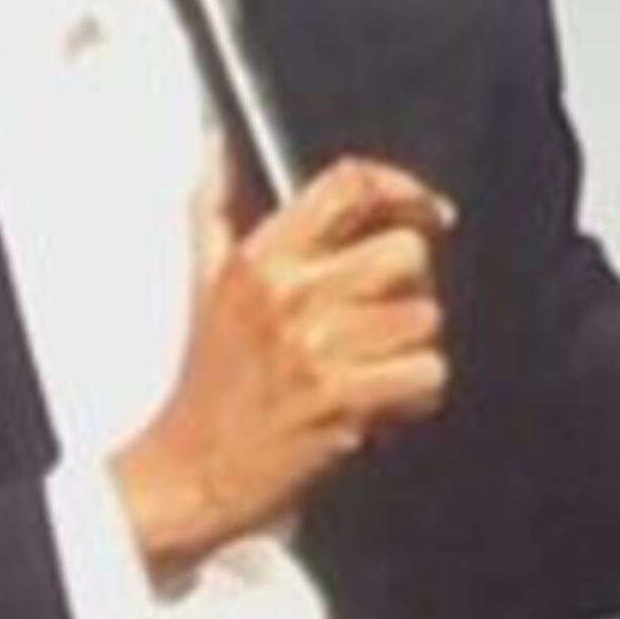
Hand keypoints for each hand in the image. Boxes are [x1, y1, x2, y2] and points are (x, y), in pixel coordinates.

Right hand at [109, 155, 455, 575]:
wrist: (192, 471)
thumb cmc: (209, 386)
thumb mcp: (205, 283)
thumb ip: (216, 208)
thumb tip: (213, 147)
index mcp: (263, 258)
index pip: (349, 186)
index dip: (403, 188)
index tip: (427, 210)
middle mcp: (291, 293)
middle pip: (405, 251)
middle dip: (409, 290)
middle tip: (382, 319)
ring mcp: (318, 345)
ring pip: (424, 318)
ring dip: (411, 351)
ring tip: (371, 370)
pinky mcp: (342, 397)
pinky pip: (427, 372)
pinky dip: (416, 394)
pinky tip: (380, 402)